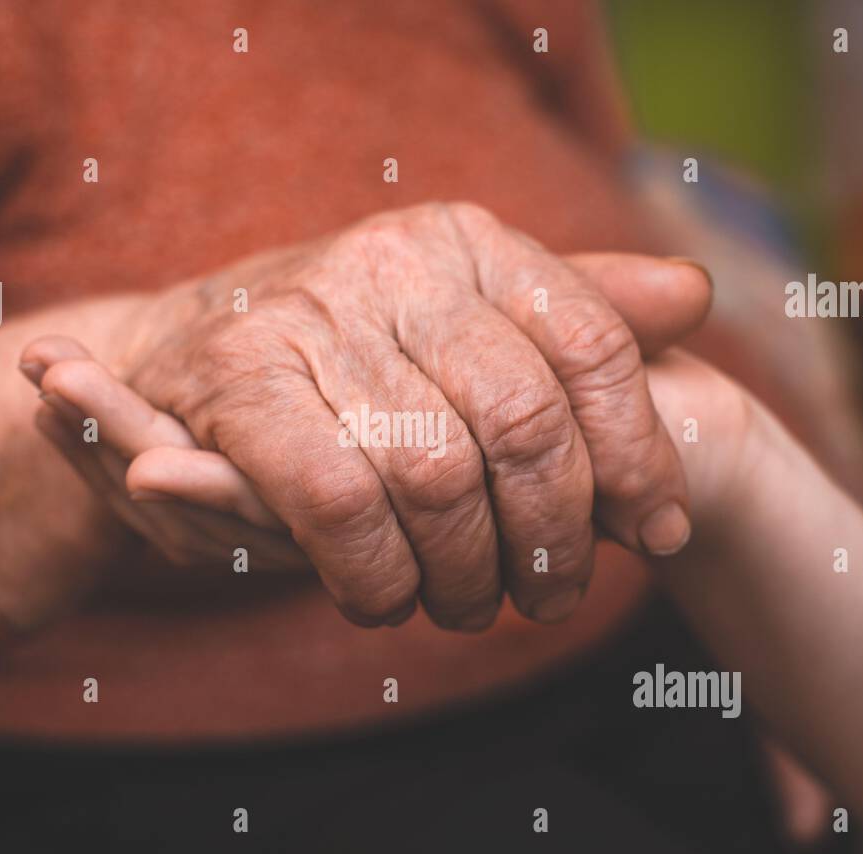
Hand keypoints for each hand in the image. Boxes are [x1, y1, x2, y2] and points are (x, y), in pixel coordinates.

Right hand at [78, 203, 710, 630]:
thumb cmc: (342, 370)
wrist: (168, 369)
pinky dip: (376, 577)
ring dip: (461, 573)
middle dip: (551, 535)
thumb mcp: (458, 330)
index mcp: (462, 240)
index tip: (657, 535)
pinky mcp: (238, 384)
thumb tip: (694, 298)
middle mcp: (392, 259)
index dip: (638, 454)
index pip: (592, 345)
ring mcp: (308, 315)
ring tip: (462, 604)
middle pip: (525, 421)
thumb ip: (569, 316)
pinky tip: (384, 597)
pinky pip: (343, 506)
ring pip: (436, 476)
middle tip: (549, 596)